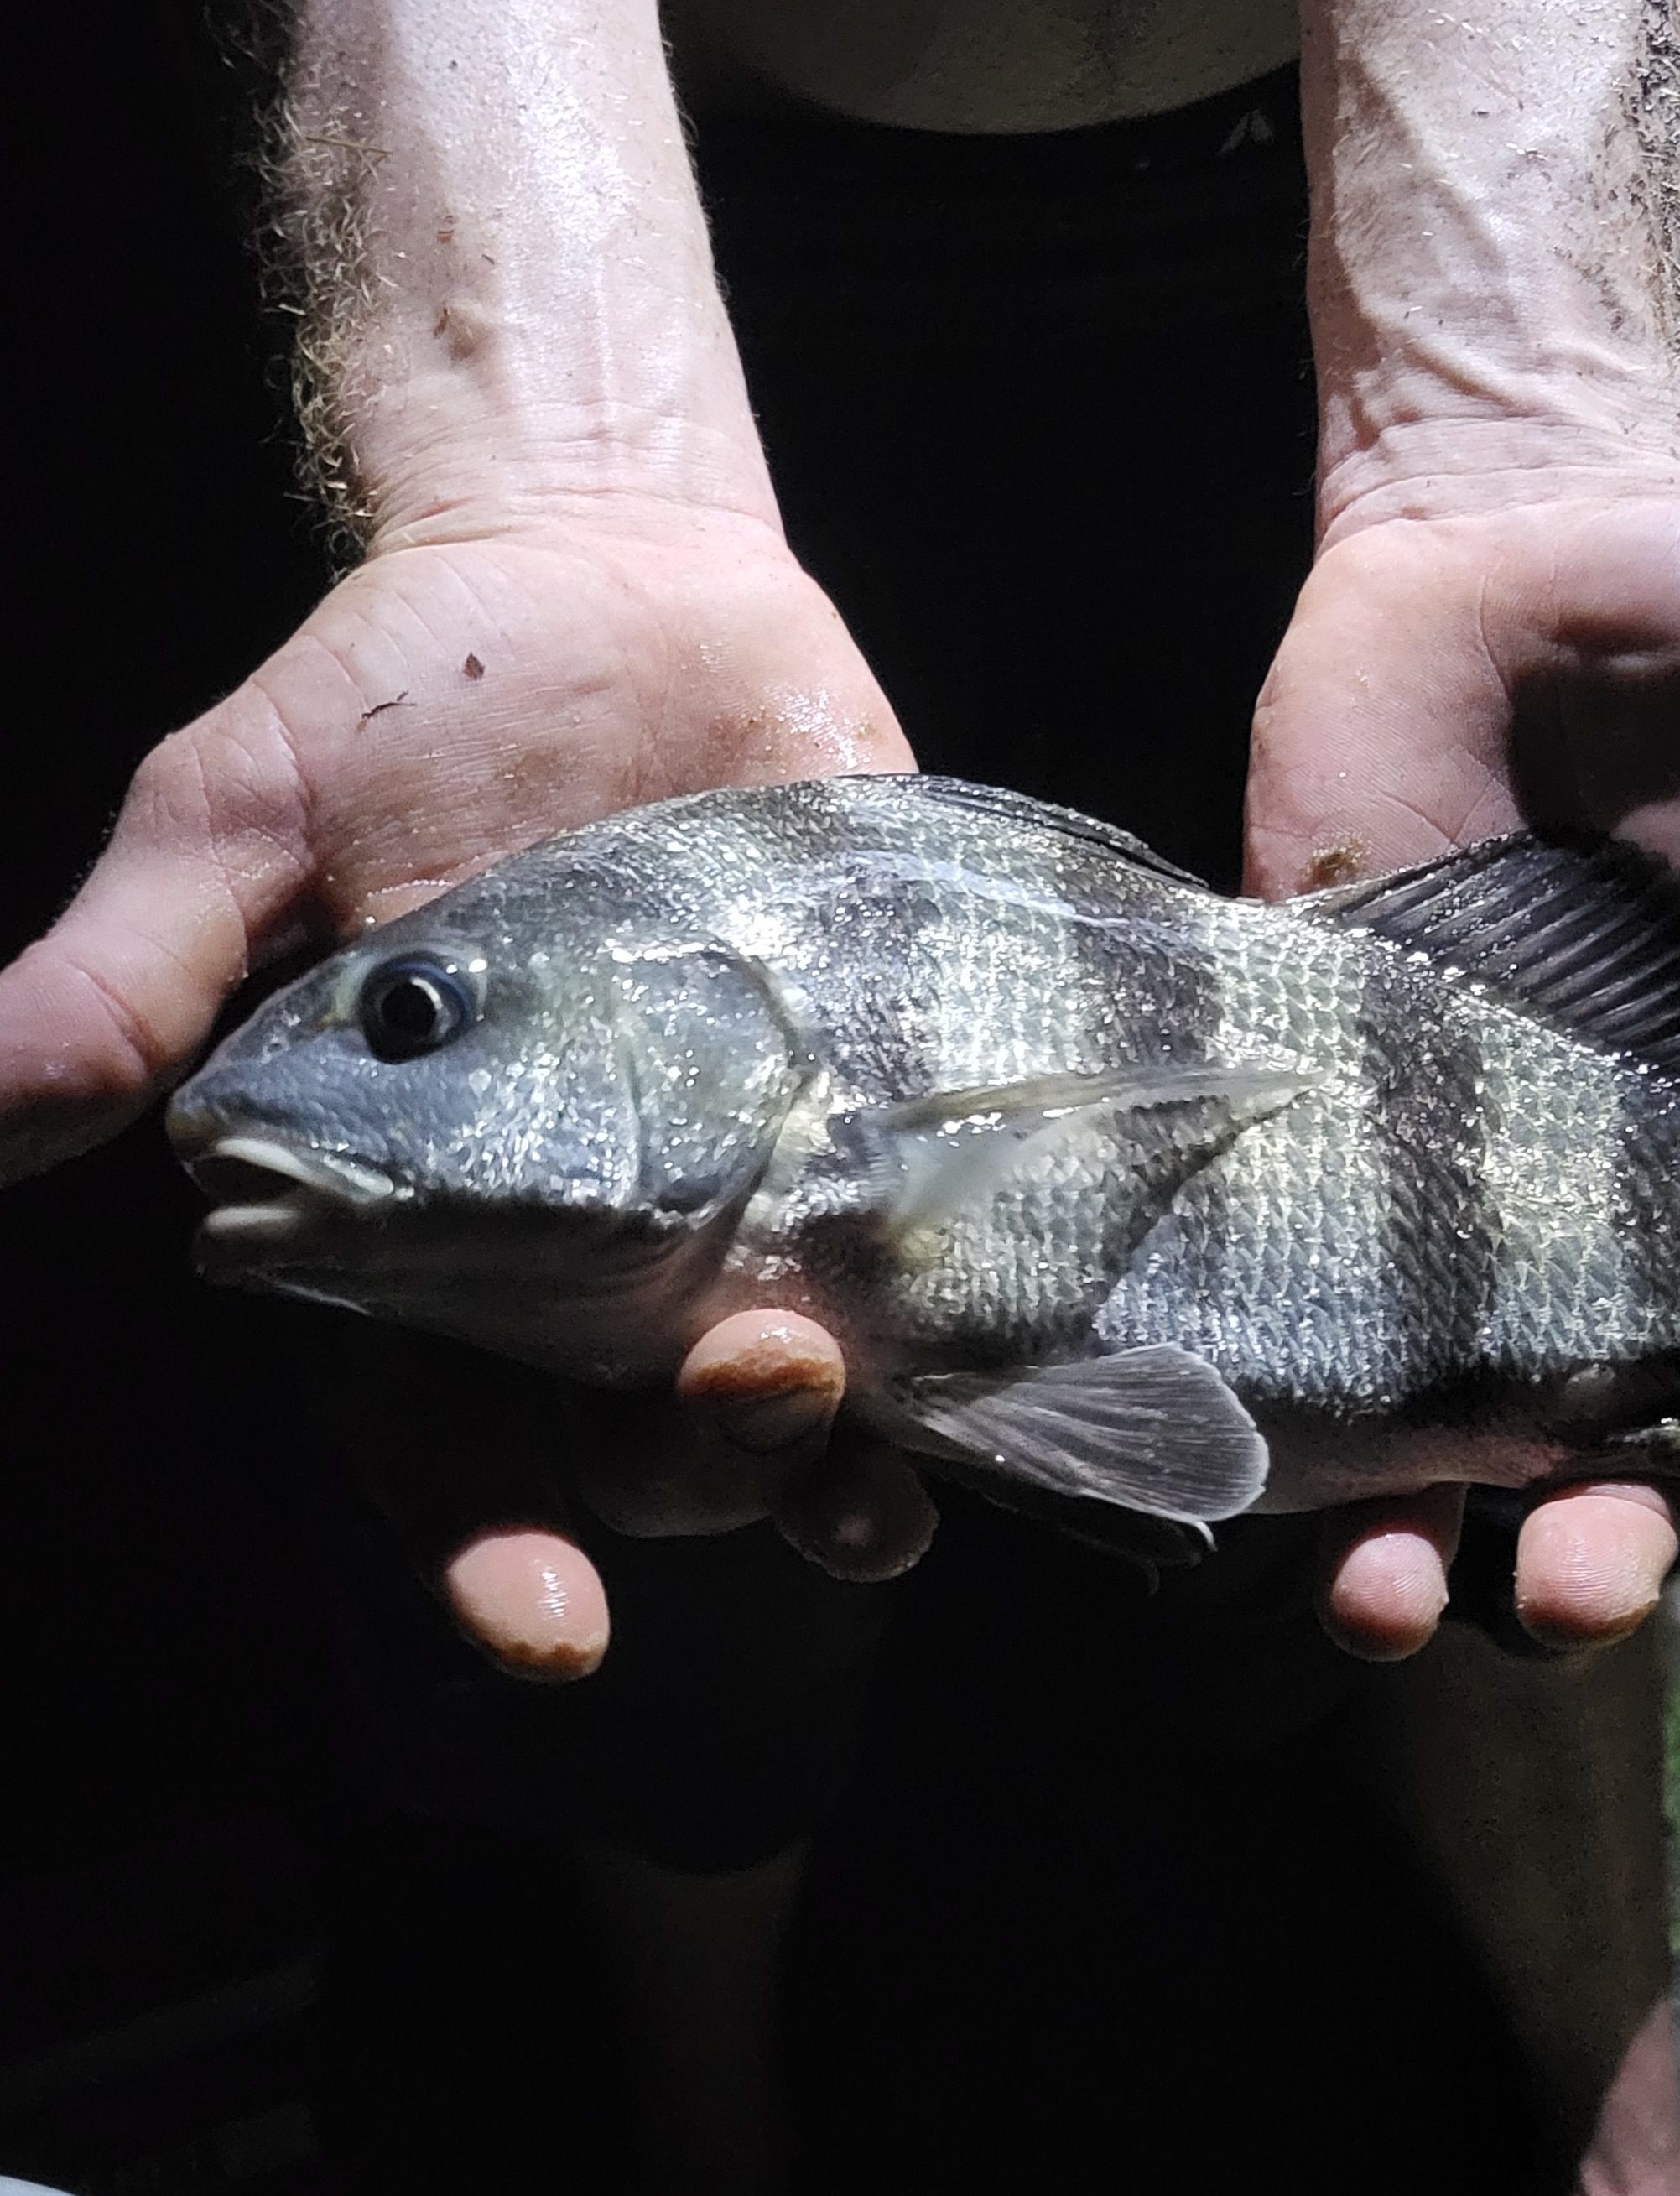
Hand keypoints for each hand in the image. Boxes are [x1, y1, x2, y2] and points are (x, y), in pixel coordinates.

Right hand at [0, 495, 932, 1673]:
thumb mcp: (235, 823)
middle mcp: (602, 1250)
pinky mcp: (891, 1102)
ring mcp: (759, 1188)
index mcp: (434, 1233)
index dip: (492, 1553)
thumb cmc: (393, 704)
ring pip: (812, 1400)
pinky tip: (1033, 1349)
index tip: (545, 1622)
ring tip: (888, 1449)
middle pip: (650, 1451)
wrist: (604, 572)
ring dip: (854, 1455)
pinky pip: (952, 1254)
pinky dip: (987, 1322)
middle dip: (704, 1473)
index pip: (450, 1448)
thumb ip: (131, 986)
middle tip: (759, 1385)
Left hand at [1244, 482, 1679, 1661]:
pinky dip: (1262, 1375)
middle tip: (1587, 1599)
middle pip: (1640, 1435)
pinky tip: (1240, 1459)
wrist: (1515, 544)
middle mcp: (1627, 1206)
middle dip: (1620, 1541)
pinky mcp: (1313, 1104)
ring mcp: (1461, 1173)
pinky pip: (1284, 1268)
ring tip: (1398, 1606)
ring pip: (1446, 1405)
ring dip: (1422, 1526)